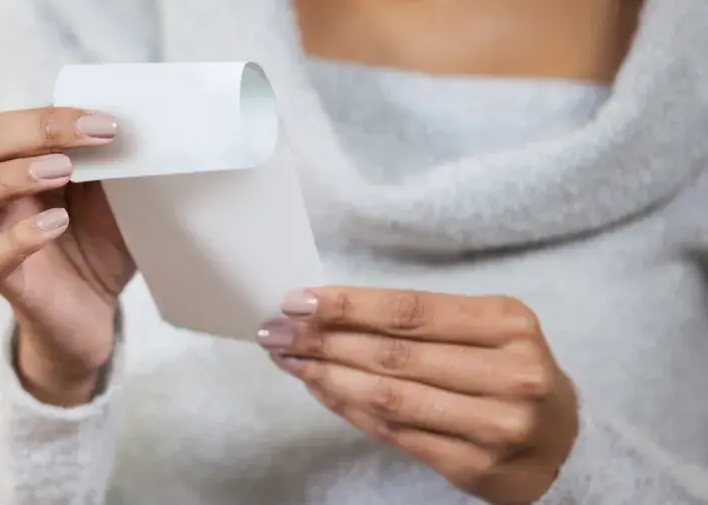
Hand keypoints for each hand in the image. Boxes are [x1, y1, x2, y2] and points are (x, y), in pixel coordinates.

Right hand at [0, 107, 134, 405]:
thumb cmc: (99, 242)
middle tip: (78, 151)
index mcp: (21, 161)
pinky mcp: (4, 279)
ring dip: (6, 178)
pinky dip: (18, 238)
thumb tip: (137, 123)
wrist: (97, 310)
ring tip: (59, 176)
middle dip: (28, 132)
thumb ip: (112, 160)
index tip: (105, 126)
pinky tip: (57, 225)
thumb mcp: (114, 193)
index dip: (51, 117)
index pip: (12, 120)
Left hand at [258, 287, 578, 503]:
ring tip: (288, 359)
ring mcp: (495, 424)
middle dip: (324, 339)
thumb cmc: (510, 375)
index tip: (297, 300)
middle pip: (394, 353)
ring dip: (326, 375)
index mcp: (508, 324)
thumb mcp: (487, 333)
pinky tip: (319, 390)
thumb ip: (421, 323)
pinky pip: (394, 433)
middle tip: (275, 330)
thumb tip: (328, 311)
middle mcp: (509, 373)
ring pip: (388, 396)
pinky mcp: (474, 466)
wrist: (565, 446)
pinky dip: (348, 409)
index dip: (348, 305)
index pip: (411, 310)